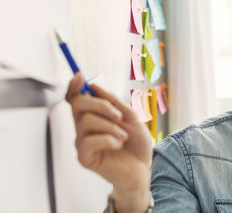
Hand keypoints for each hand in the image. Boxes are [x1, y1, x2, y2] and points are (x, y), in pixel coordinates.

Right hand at [66, 73, 152, 211]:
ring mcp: (82, 142)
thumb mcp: (130, 116)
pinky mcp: (84, 157)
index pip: (76, 99)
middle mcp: (84, 128)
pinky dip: (109, 140)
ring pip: (86, 121)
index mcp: (94, 116)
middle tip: (119, 115)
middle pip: (78, 104)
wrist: (143, 167)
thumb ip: (113, 102)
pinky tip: (118, 145)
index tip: (79, 76)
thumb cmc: (136, 143)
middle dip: (100, 104)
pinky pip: (90, 140)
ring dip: (110, 126)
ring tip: (123, 136)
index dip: (74, 87)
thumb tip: (94, 86)